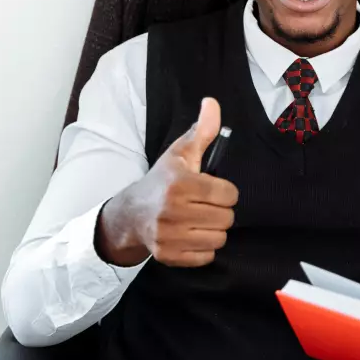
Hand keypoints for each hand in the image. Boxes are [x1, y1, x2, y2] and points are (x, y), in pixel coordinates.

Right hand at [96, 97, 237, 266]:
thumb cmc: (162, 180)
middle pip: (226, 218)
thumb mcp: (180, 153)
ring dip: (213, 230)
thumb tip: (212, 103)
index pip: (229, 194)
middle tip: (205, 205)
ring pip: (218, 238)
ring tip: (200, 219)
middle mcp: (172, 210)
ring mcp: (168, 235)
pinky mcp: (167, 255)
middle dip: (220, 211)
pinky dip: (203, 248)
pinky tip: (191, 234)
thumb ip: (202, 130)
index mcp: (180, 183)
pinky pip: (206, 256)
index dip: (225, 191)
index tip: (213, 189)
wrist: (131, 213)